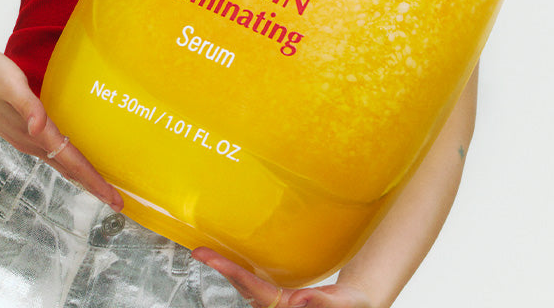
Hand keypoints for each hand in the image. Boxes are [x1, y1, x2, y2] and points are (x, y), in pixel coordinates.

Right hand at [0, 45, 122, 210]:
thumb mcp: (10, 84)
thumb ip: (27, 106)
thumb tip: (38, 128)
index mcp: (34, 133)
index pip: (71, 162)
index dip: (93, 181)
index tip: (114, 200)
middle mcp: (31, 141)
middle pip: (69, 168)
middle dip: (93, 185)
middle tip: (117, 202)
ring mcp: (25, 137)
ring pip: (60, 161)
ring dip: (81, 175)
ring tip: (100, 185)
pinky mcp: (21, 128)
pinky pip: (51, 150)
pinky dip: (68, 161)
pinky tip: (71, 158)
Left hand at [193, 249, 373, 307]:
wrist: (354, 305)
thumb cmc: (349, 306)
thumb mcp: (341, 303)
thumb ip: (321, 303)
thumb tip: (300, 302)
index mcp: (287, 307)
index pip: (254, 288)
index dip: (231, 272)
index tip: (211, 259)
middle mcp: (276, 306)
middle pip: (244, 286)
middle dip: (221, 268)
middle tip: (199, 251)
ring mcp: (276, 302)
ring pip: (246, 286)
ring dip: (228, 270)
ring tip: (207, 254)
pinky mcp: (280, 297)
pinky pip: (255, 283)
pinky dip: (241, 272)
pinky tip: (232, 262)